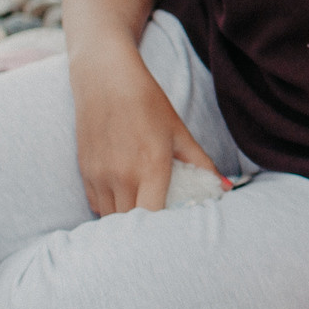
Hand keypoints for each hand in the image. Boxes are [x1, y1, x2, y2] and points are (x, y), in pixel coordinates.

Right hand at [71, 44, 218, 215]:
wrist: (104, 79)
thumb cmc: (147, 103)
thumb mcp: (179, 132)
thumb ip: (201, 163)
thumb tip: (224, 186)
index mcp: (151, 167)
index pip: (154, 218)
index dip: (164, 229)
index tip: (175, 228)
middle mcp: (122, 176)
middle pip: (132, 223)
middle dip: (147, 229)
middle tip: (161, 225)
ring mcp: (100, 176)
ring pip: (112, 218)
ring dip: (126, 220)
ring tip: (142, 215)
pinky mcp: (85, 172)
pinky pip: (97, 205)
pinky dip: (109, 209)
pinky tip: (123, 199)